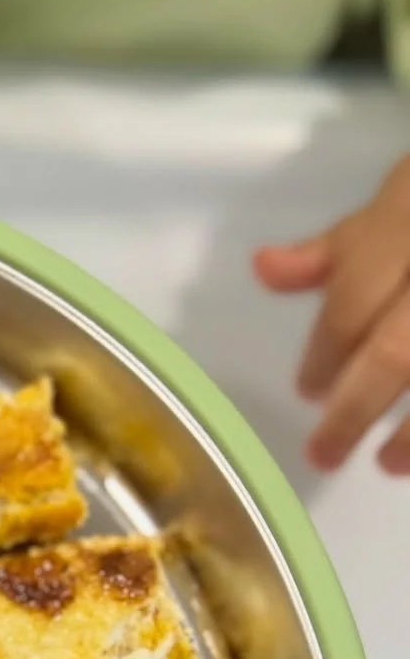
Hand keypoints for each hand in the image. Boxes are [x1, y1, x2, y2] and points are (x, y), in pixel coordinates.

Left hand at [255, 157, 409, 473]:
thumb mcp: (402, 195)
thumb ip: (339, 246)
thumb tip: (264, 269)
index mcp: (409, 223)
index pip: (354, 302)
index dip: (325, 354)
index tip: (308, 391)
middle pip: (395, 354)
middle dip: (354, 409)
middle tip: (323, 453)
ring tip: (389, 464)